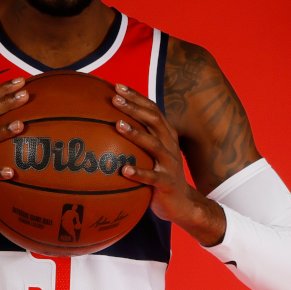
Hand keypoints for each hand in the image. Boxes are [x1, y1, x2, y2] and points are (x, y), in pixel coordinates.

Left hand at [112, 83, 226, 245]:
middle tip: (115, 99)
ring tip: (118, 125)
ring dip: (135, 134)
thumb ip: (139, 138)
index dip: (136, 97)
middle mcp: (169, 145)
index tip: (117, 87)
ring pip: (153, 145)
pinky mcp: (166, 183)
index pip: (152, 110)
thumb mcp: (152, 153)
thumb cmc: (160, 174)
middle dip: (134, 108)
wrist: (182, 203)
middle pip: (153, 121)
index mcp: (166, 135)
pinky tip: (124, 170)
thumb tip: (108, 123)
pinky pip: (152, 177)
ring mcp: (169, 164)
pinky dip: (139, 172)